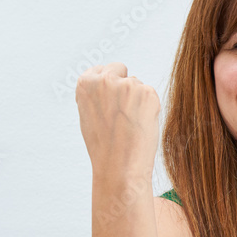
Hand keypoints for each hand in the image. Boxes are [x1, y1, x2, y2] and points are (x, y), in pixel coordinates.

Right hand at [75, 62, 160, 178]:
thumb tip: (107, 81)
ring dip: (137, 99)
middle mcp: (105, 79)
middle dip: (124, 85)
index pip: (102, 69)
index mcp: (86, 83)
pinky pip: (150, 95)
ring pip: (137, 84)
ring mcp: (128, 85)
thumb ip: (96, 94)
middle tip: (122, 113)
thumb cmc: (104, 146)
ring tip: (130, 124)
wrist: (120, 166)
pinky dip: (149, 108)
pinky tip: (141, 124)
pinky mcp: (148, 93)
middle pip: (121, 69)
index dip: (108, 85)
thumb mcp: (88, 115)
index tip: (110, 101)